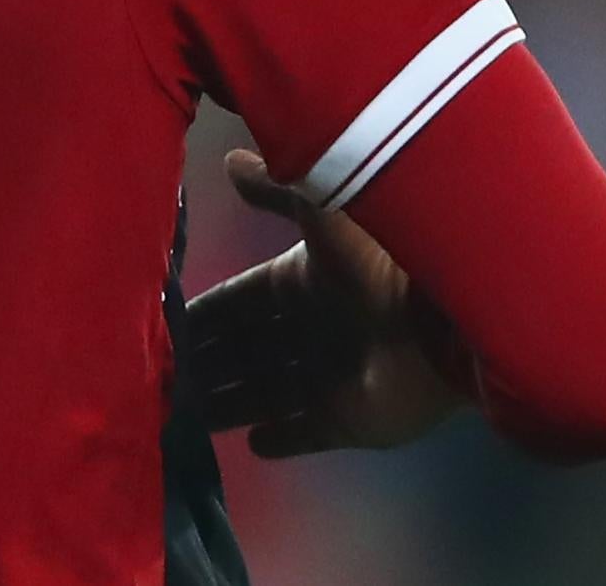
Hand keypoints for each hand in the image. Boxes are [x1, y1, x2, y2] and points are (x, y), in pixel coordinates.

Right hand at [184, 149, 466, 457]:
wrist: (443, 319)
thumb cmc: (377, 258)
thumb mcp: (320, 207)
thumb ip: (274, 189)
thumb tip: (229, 161)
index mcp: (301, 282)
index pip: (238, 301)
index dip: (204, 313)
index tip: (165, 326)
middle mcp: (312, 330)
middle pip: (246, 350)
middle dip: (208, 361)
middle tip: (163, 377)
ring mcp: (332, 379)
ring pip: (264, 392)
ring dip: (229, 401)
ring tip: (185, 416)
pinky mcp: (351, 421)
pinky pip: (306, 433)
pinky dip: (280, 439)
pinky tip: (250, 444)